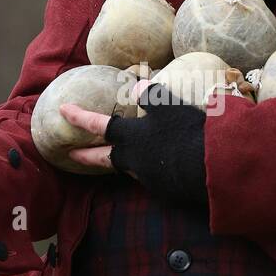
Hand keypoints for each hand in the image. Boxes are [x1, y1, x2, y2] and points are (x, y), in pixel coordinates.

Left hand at [64, 82, 208, 205]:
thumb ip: (151, 95)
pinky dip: (152, 168)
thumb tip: (137, 85)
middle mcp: (134, 160)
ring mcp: (149, 178)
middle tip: (71, 155)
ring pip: (129, 168)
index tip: (63, 110)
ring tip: (121, 157)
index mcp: (132, 137)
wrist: (211, 169)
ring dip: (121, 163)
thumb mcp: (170, 106)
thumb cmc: (187, 133)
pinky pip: (153, 176)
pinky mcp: (166, 190)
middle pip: (104, 158)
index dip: (80, 117)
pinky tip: (163, 164)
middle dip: (86, 156)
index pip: (100, 125)